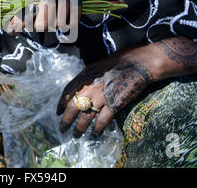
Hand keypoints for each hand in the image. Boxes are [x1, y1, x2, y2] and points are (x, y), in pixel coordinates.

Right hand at [0, 0, 80, 35]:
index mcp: (21, 14)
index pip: (14, 27)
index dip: (21, 20)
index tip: (30, 6)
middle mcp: (36, 24)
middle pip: (43, 24)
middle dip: (49, 3)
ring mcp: (53, 25)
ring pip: (60, 23)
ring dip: (64, 1)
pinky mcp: (67, 22)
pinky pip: (74, 20)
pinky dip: (76, 4)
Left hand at [56, 37, 196, 137]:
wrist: (138, 63)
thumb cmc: (119, 60)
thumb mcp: (97, 65)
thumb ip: (87, 77)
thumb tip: (80, 88)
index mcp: (84, 76)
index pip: (67, 92)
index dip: (61, 104)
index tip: (58, 112)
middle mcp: (89, 87)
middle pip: (73, 107)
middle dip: (66, 120)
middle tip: (62, 129)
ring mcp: (101, 97)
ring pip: (85, 117)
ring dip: (79, 128)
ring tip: (76, 136)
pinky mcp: (114, 105)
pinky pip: (102, 121)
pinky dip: (97, 130)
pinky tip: (94, 135)